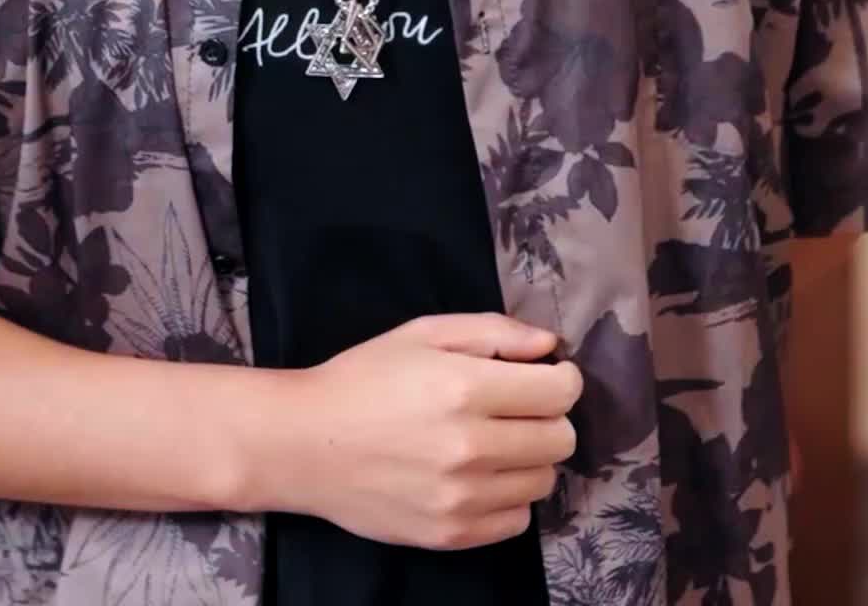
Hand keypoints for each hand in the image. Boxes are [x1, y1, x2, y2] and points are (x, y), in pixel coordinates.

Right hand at [276, 312, 581, 550]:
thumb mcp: (424, 333)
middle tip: (519, 408)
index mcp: (464, 388)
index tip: (546, 375)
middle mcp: (469, 447)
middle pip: (560, 439)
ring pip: (544, 481)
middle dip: (549, 417)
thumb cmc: (364, 377)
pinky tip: (480, 475)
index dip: (561, 378)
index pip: (559, 392)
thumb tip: (549, 345)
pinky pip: (517, 520)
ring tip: (496, 441)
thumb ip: (492, 332)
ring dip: (531, 457)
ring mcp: (462, 498)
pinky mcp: (451, 534)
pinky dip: (509, 496)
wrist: (305, 444)